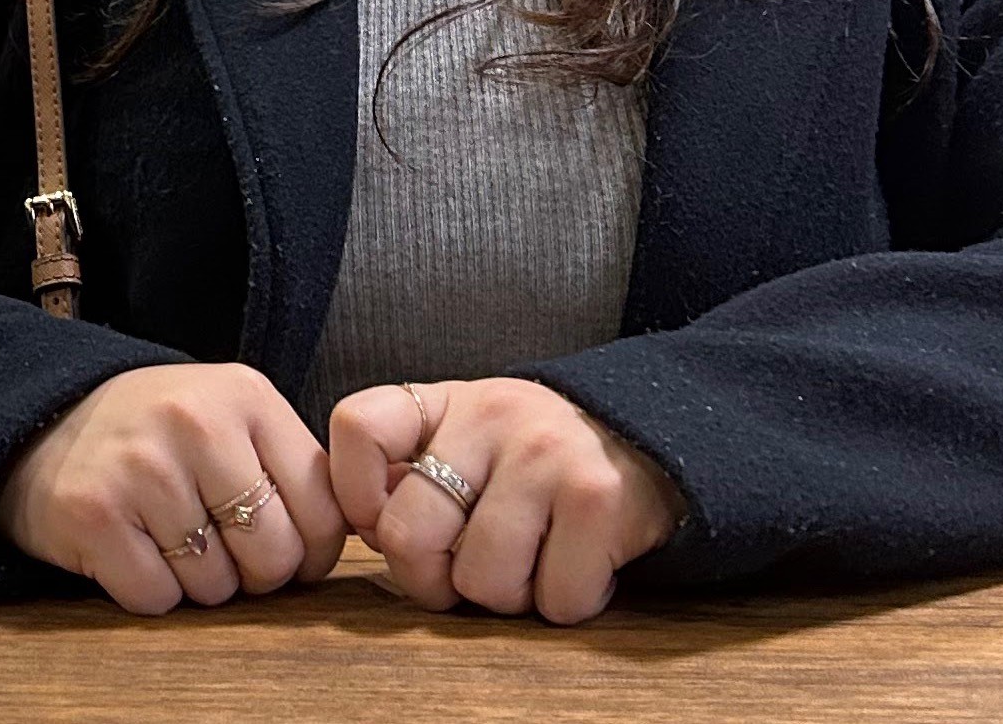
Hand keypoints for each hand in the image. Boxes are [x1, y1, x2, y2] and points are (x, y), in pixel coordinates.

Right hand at [0, 362, 347, 613]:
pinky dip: (151, 592)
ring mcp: (143, 468)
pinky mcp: (94, 515)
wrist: (47, 421)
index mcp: (247, 397)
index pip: (322, 505)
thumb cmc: (159, 432)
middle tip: (225, 551)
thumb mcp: (231, 417)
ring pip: (215, 585)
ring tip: (172, 538)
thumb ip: (288, 465)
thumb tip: (349, 538)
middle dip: (256, 574)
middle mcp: (198, 424)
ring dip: (200, 583)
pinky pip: (156, 598)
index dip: (315, 550)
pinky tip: (135, 550)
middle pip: (272, 554)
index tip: (292, 551)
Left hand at [327, 377, 687, 623]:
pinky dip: (566, 600)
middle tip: (471, 569)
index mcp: (448, 402)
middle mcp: (493, 414)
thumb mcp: (468, 441)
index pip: (359, 427)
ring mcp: (545, 453)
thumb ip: (411, 473)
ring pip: (480, 581)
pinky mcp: (597, 497)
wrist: (647, 441)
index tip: (386, 520)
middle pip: (407, 534)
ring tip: (535, 559)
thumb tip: (365, 529)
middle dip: (433, 579)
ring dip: (508, 596)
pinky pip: (552, 599)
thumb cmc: (536, 462)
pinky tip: (579, 562)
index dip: (355, 495)